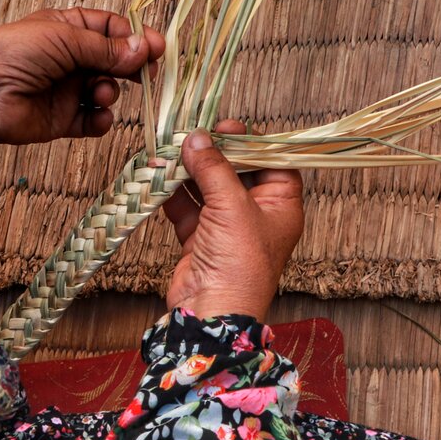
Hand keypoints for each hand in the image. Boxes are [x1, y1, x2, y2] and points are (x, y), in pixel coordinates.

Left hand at [0, 8, 164, 167]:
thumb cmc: (14, 54)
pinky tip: (98, 115)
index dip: (134, 38)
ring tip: (100, 93)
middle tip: (146, 73)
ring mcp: (66, 89)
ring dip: (110, 92)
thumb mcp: (64, 39)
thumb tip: (144, 49)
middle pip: (113, 60)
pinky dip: (100, 119)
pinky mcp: (63, 119)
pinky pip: (93, 120)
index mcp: (66, 29)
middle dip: (131, 67)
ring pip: (106, 90)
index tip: (156, 47)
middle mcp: (68, 58)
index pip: (110, 29)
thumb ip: (106, 48)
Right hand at [161, 120, 303, 320]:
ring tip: (170, 150)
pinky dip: (173, 193)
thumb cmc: (239, 265)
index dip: (251, 142)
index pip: (272, 162)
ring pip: (207, 188)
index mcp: (280, 207)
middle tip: (193, 134)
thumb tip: (198, 138)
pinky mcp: (200, 240)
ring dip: (188, 171)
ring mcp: (226, 228)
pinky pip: (187, 208)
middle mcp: (256, 216)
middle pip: (236, 172)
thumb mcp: (232, 206)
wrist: (212, 313)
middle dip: (213, 153)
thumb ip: (213, 168)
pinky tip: (159, 175)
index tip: (227, 127)